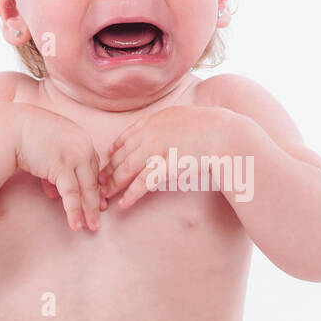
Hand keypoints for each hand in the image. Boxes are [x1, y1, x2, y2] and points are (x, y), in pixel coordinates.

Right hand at [14, 106, 107, 230]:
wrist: (11, 127)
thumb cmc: (25, 135)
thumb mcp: (46, 149)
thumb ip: (54, 170)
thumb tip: (54, 193)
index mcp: (82, 138)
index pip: (92, 166)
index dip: (94, 185)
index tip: (98, 200)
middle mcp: (83, 146)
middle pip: (94, 179)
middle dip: (95, 201)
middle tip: (98, 218)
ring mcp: (75, 156)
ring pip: (87, 189)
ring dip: (90, 210)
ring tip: (92, 227)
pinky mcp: (62, 166)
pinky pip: (72, 194)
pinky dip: (74, 211)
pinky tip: (76, 225)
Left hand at [99, 106, 236, 209]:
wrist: (223, 134)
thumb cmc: (209, 127)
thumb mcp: (182, 117)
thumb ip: (167, 124)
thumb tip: (162, 131)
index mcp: (153, 121)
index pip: (126, 137)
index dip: (114, 151)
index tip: (107, 160)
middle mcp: (150, 134)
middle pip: (122, 154)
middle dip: (108, 170)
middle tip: (98, 183)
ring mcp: (157, 150)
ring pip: (127, 169)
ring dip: (114, 184)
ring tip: (105, 195)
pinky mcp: (166, 166)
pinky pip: (143, 183)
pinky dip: (132, 194)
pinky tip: (124, 203)